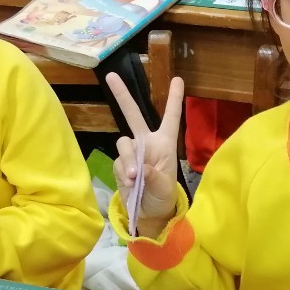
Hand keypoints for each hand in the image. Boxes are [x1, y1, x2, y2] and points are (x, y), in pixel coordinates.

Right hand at [109, 73, 184, 238]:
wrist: (148, 213)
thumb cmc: (162, 197)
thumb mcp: (164, 188)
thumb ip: (153, 176)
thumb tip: (138, 168)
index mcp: (164, 143)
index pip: (171, 117)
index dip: (173, 98)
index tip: (178, 79)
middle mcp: (147, 143)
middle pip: (133, 115)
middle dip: (122, 95)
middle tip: (111, 76)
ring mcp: (132, 152)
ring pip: (124, 144)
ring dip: (128, 159)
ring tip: (134, 178)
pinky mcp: (119, 163)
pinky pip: (117, 161)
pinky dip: (122, 172)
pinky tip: (130, 183)